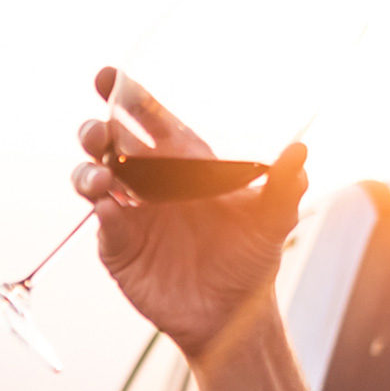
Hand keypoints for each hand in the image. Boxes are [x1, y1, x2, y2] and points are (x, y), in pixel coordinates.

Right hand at [72, 68, 309, 359]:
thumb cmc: (251, 258)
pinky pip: (104, 225)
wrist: (234, 314)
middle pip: (110, 144)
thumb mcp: (273, 220)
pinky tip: (107, 208)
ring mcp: (131, 215)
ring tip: (101, 178)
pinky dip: (102, 214)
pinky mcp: (120, 249)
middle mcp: (150, 183)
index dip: (126, 96)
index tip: (106, 76)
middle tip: (98, 131)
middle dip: (95, 130)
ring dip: (88, 172)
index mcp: (182, 163)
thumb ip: (283, 186)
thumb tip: (301, 152)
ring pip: (93, 179)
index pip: (149, 120)